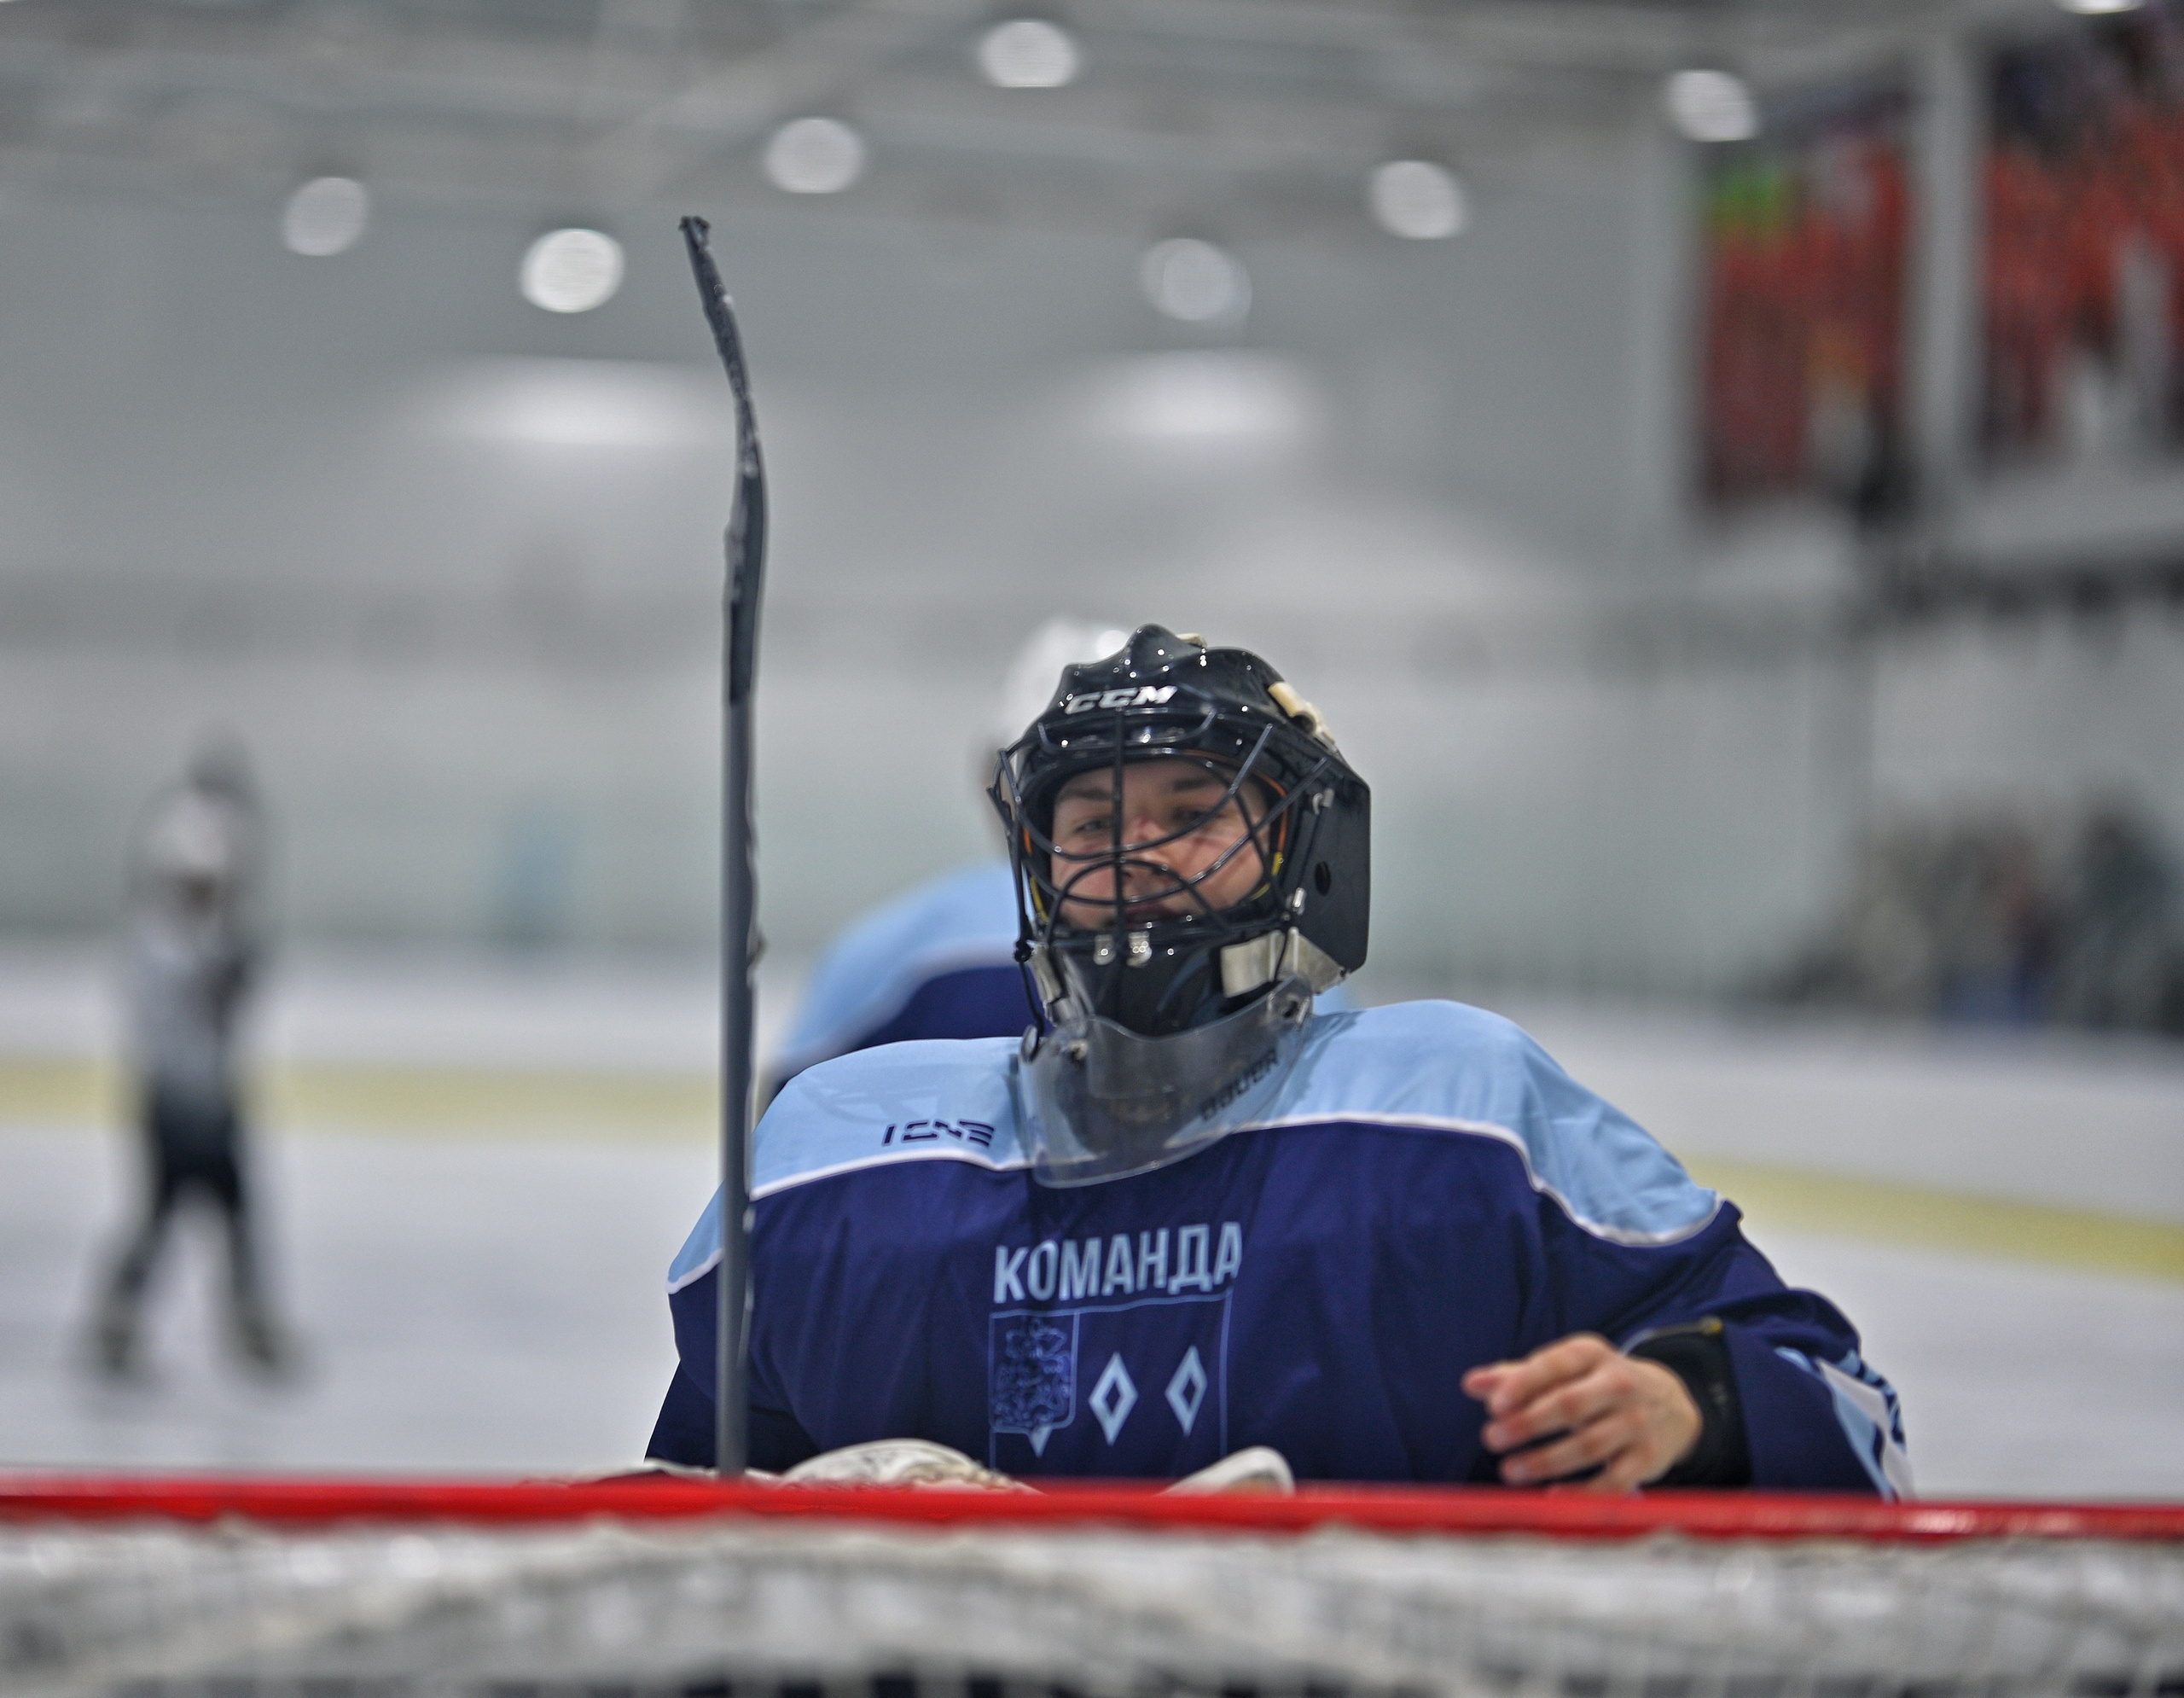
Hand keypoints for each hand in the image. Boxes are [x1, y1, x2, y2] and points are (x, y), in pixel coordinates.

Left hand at [1462, 1333, 1701, 1492]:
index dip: (1523, 1384)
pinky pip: (1613, 1481)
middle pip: (1571, 1405)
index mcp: (1592, 1354)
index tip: (1493, 1406)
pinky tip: (1551, 1496)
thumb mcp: (1564, 1370)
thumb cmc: (1596, 1385)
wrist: (1671, 1405)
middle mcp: (1619, 1384)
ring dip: (1546, 1460)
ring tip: (1509, 1471)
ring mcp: (1637, 1422)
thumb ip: (1516, 1376)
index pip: (1555, 1365)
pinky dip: (1582, 1492)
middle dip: (1529, 1423)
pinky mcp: (1648, 1458)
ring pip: (1589, 1445)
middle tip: (1491, 1438)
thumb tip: (1470, 1384)